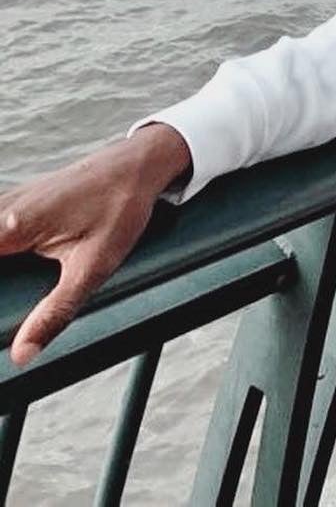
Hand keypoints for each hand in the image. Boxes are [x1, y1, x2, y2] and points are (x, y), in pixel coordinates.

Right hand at [0, 124, 191, 365]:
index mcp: (13, 226)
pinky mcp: (22, 199)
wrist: (139, 163)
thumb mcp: (94, 266)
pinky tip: (14, 261)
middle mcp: (5, 208)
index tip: (1, 300)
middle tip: (7, 298)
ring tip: (11, 287)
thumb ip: (55, 311)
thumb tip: (21, 355)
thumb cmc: (121, 207)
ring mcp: (12, 199)